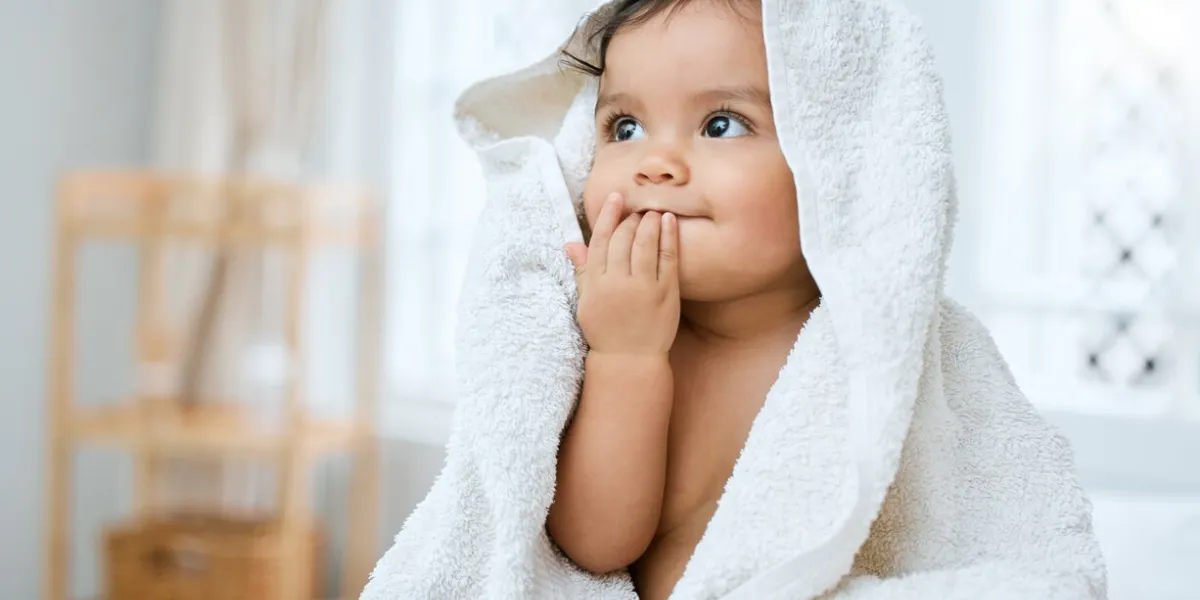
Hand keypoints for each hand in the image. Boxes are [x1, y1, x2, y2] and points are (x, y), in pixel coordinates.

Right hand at [565, 192, 680, 356]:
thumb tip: (571, 243)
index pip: (600, 240)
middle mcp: (618, 282)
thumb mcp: (586, 302)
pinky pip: (668, 258)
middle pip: (623, 238)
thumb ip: (583, 271)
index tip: (616, 197)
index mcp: (596, 283)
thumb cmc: (605, 330)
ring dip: (650, 222)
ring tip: (654, 211)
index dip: (608, 215)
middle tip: (638, 209)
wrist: (629, 360)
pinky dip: (669, 237)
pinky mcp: (666, 293)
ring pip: (645, 244)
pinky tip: (670, 222)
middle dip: (631, 219)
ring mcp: (643, 287)